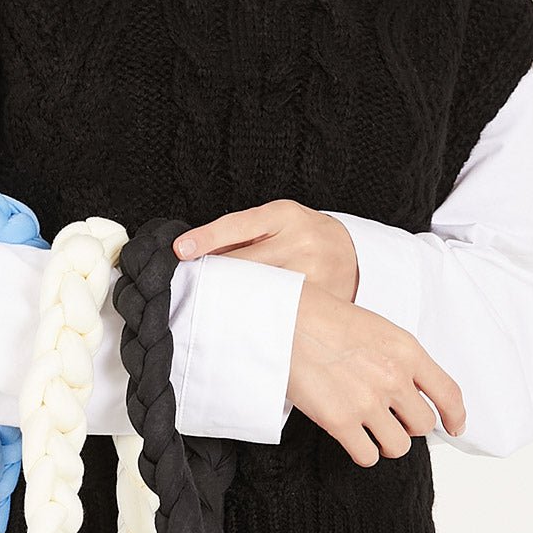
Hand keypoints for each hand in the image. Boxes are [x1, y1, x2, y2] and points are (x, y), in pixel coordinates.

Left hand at [174, 200, 358, 302]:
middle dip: (216, 276)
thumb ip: (241, 235)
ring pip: (257, 291)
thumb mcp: (277, 221)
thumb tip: (196, 253)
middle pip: (243, 264)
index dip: (207, 238)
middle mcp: (300, 241)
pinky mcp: (317, 300)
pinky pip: (276, 310)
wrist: (351, 254)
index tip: (181, 249)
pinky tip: (246, 318)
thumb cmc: (303, 235)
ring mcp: (310, 272)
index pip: (238, 225)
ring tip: (217, 305)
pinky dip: (257, 314)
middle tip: (193, 287)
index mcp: (284, 215)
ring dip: (232, 299)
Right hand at [287, 282, 465, 465]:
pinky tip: (354, 441)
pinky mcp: (340, 422)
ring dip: (387, 443)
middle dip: (410, 426)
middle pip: (423, 425)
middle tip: (393, 421)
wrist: (287, 321)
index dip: (456, 416)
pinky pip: (367, 456)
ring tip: (372, 433)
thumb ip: (400, 358)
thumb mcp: (378, 330)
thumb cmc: (325, 320)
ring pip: (398, 446)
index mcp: (407, 351)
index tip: (454, 427)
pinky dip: (364, 453)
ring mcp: (367, 402)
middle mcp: (393, 378)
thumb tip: (410, 387)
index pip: (448, 393)